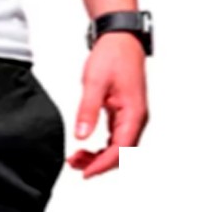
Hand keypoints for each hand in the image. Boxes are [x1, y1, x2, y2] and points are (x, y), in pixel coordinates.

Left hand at [69, 33, 148, 177]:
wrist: (119, 38)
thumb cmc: (112, 55)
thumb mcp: (95, 83)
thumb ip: (88, 110)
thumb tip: (81, 135)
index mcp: (134, 112)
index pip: (121, 150)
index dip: (102, 165)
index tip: (84, 173)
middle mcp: (137, 117)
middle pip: (122, 154)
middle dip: (99, 164)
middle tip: (74, 165)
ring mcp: (132, 117)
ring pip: (118, 149)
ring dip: (99, 157)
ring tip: (76, 158)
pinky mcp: (124, 114)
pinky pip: (116, 140)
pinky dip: (101, 149)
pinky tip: (85, 149)